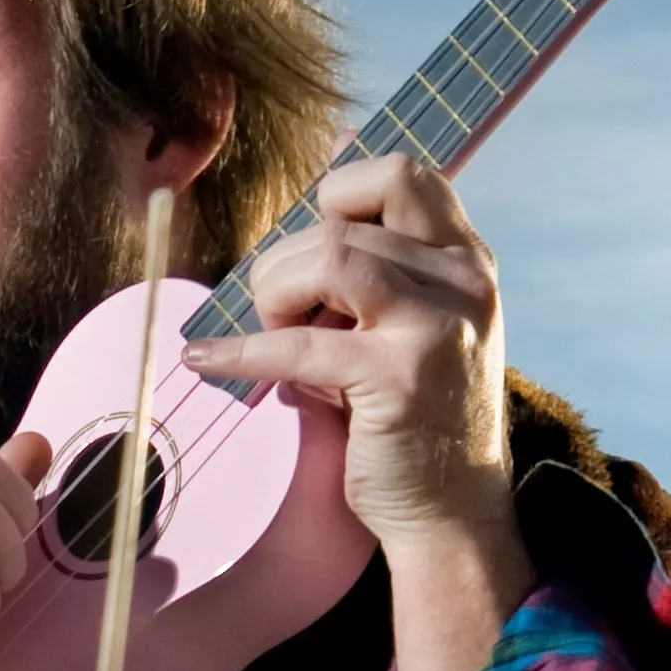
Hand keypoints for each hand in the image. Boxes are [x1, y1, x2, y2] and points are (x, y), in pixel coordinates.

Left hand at [181, 152, 533, 670]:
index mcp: (464, 259)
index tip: (304, 232)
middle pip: (340, 222)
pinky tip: (206, 360)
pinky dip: (239, 351)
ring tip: (273, 338)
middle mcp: (462, 279)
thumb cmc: (414, 417)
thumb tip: (330, 158)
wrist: (451, 511)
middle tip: (279, 317)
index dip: (336, 190)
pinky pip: (298, 342)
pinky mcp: (399, 375)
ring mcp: (436, 323)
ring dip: (273, 296)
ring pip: (325, 257)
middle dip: (283, 264)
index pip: (401, 173)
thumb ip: (375, 263)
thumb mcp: (408, 324)